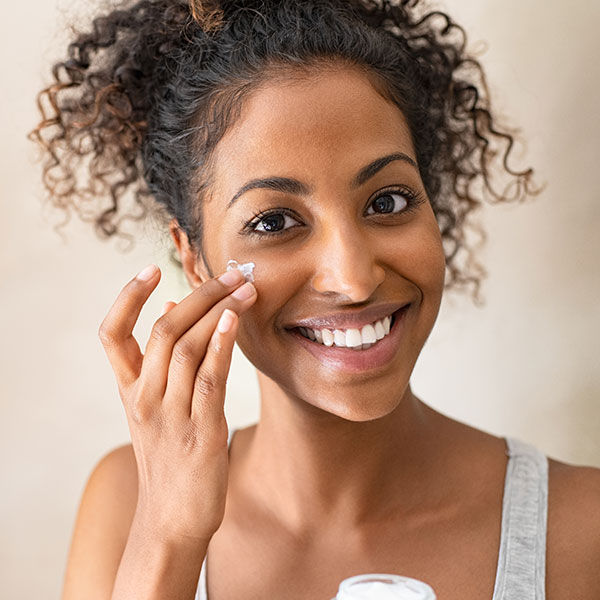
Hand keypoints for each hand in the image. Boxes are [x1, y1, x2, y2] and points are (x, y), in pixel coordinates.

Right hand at [98, 264, 256, 544]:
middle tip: (232, 273)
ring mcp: (171, 415)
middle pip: (164, 330)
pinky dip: (220, 345)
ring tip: (245, 288)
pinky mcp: (202, 432)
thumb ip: (160, 363)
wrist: (171, 520)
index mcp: (130, 391)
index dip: (127, 298)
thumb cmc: (168, 458)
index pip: (112, 334)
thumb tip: (170, 310)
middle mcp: (145, 398)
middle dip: (200, 295)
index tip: (150, 269)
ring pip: (188, 348)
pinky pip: (209, 379)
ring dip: (218, 311)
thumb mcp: (154, 410)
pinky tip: (234, 321)